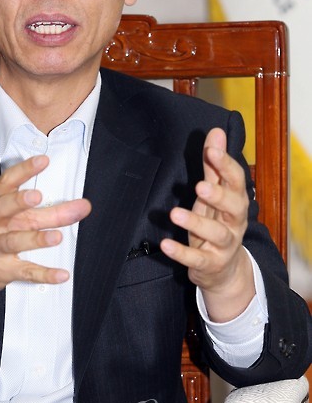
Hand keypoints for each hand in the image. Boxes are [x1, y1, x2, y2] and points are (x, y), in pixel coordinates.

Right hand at [0, 155, 90, 318]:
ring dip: (36, 238)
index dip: (24, 170)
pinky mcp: (3, 270)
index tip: (43, 161)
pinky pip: (24, 271)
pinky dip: (44, 274)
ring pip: (14, 241)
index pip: (6, 182)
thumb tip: (73, 201)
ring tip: (57, 237)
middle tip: (38, 196)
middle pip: (5, 209)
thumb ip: (27, 202)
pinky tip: (61, 274)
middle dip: (20, 201)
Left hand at [160, 127, 254, 321]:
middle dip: (219, 195)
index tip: (211, 150)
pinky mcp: (211, 263)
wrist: (225, 270)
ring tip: (174, 214)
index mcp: (236, 202)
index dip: (225, 165)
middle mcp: (235, 223)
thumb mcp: (215, 194)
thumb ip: (214, 165)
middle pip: (234, 207)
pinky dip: (182, 253)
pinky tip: (166, 244)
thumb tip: (216, 132)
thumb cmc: (217, 222)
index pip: (236, 181)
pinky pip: (198, 259)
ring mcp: (224, 245)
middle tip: (200, 185)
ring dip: (196, 223)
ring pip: (217, 234)